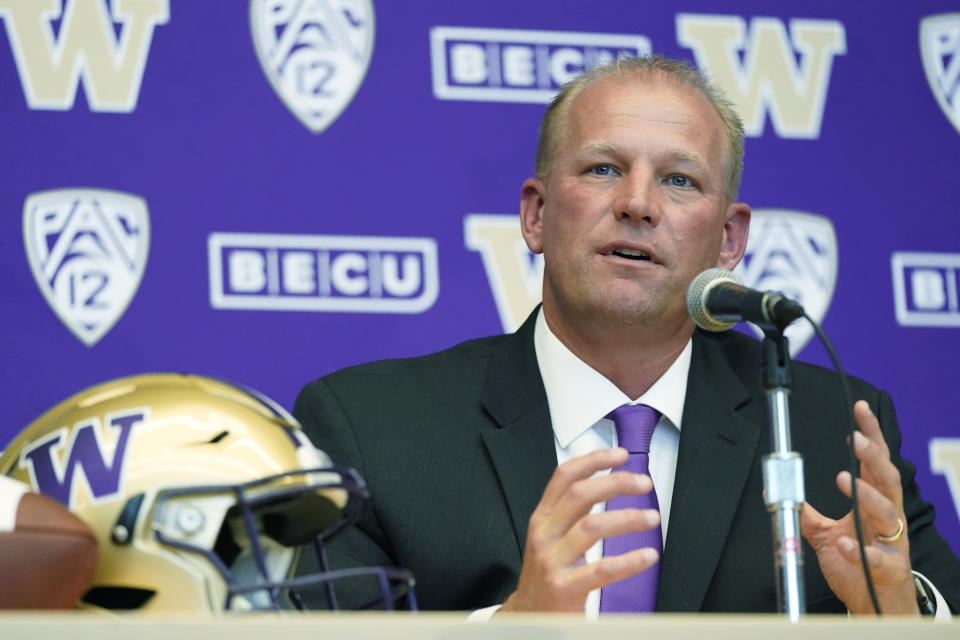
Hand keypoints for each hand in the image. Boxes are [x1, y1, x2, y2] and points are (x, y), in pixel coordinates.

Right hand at [498, 448, 659, 612]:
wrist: (529, 616)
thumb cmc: (547, 574)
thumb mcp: (551, 537)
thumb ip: (572, 511)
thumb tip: (604, 481)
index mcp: (542, 518)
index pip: (564, 477)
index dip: (593, 460)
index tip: (621, 455)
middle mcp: (544, 535)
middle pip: (580, 495)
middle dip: (615, 483)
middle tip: (643, 483)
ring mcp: (552, 561)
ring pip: (592, 527)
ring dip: (627, 518)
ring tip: (652, 517)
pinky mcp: (564, 588)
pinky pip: (602, 569)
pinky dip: (629, 560)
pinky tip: (647, 555)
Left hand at [800, 400, 917, 614]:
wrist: (876, 604)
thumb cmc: (858, 565)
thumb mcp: (827, 534)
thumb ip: (807, 513)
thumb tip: (780, 493)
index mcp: (874, 504)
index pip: (875, 463)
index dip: (870, 435)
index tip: (860, 410)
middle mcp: (887, 518)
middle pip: (887, 479)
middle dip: (872, 457)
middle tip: (856, 439)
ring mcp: (891, 543)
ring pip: (887, 512)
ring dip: (866, 494)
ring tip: (846, 480)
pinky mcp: (888, 570)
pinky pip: (878, 558)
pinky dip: (860, 550)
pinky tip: (845, 543)